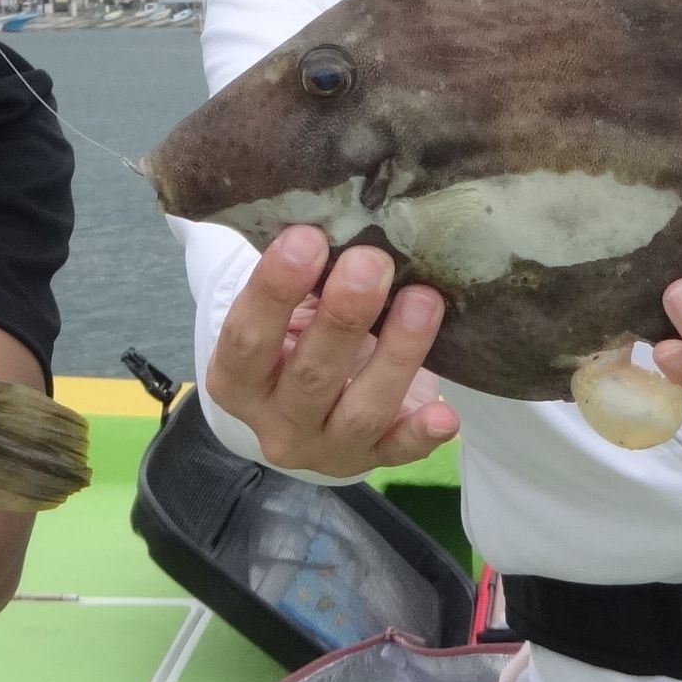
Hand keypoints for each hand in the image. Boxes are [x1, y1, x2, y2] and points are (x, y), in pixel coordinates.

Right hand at [204, 224, 457, 474]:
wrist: (305, 412)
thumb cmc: (293, 340)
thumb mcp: (281, 314)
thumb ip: (300, 283)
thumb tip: (339, 221)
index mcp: (237, 380)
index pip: (247, 338)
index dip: (275, 288)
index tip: (308, 237)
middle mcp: (276, 423)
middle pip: (309, 375)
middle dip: (343, 316)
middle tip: (372, 262)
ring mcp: (325, 448)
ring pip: (361, 412)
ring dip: (395, 356)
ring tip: (423, 301)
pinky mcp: (371, 460)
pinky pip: (398, 453)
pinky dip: (421, 435)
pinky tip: (444, 415)